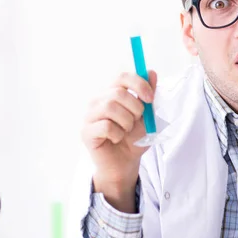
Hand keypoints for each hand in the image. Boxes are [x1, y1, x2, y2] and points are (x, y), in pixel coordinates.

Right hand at [81, 70, 156, 212]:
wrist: (125, 164)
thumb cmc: (133, 139)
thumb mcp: (147, 117)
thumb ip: (148, 95)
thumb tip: (151, 72)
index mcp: (112, 93)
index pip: (121, 76)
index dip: (138, 83)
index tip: (150, 98)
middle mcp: (97, 100)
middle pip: (118, 92)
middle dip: (135, 108)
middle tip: (136, 122)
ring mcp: (89, 115)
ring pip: (110, 108)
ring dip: (126, 122)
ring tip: (126, 132)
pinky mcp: (86, 131)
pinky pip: (106, 126)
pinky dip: (117, 135)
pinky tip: (116, 139)